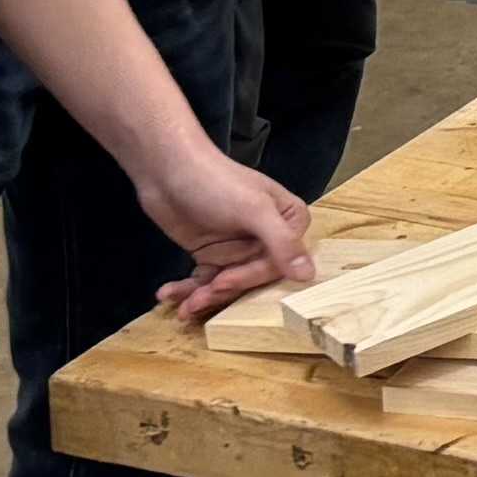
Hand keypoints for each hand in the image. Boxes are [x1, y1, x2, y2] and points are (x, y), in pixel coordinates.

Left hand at [138, 140, 315, 320]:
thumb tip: (310, 276)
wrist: (166, 169)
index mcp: (287, 222)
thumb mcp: (253, 210)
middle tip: (196, 301)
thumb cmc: (216, 183)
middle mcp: (266, 238)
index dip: (249, 277)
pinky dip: (186, 290)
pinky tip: (168, 294)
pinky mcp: (210, 254)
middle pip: (250, 278)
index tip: (221, 282)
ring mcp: (237, 247)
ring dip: (201, 297)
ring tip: (181, 307)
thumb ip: (282, 242)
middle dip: (221, 292)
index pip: (277, 263)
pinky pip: (204, 281)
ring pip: (225, 284)